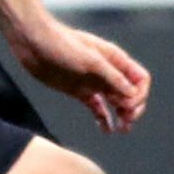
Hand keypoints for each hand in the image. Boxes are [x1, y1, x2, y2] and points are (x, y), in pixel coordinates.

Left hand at [13, 18, 152, 134]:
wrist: (33, 43)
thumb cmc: (62, 45)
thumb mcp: (90, 61)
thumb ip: (112, 78)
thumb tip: (132, 95)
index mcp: (115, 59)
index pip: (140, 79)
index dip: (140, 95)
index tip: (128, 106)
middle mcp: (107, 71)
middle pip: (131, 93)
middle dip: (133, 108)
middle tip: (127, 122)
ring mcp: (94, 82)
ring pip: (116, 102)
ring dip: (122, 116)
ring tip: (122, 130)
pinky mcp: (79, 91)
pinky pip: (97, 107)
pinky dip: (103, 119)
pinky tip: (106, 130)